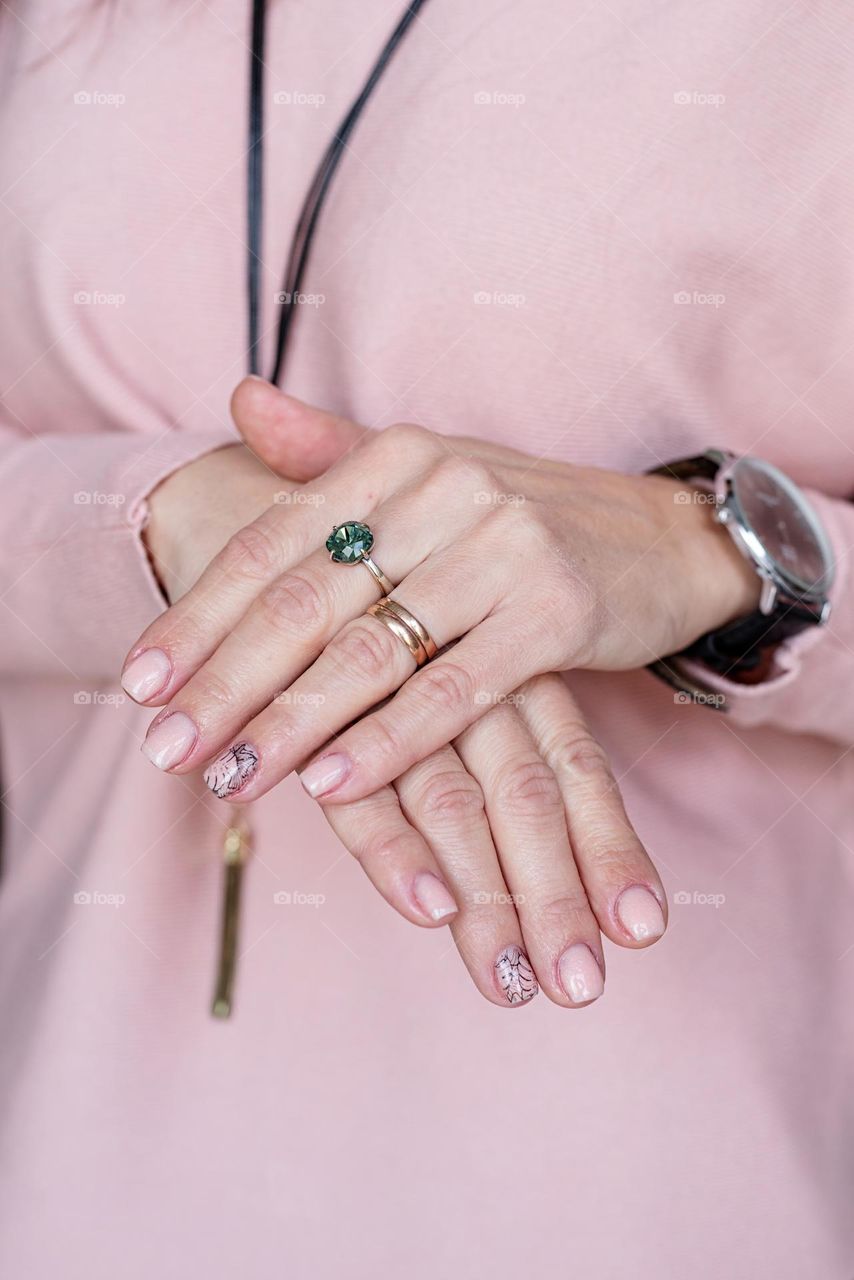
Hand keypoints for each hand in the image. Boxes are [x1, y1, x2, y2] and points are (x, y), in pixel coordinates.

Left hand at [126, 386, 669, 1008]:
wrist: (661, 536)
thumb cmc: (523, 518)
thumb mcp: (427, 475)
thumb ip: (328, 450)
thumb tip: (237, 400)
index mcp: (396, 458)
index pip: (273, 543)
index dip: (200, 615)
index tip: (141, 681)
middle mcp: (443, 490)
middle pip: (306, 601)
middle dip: (226, 684)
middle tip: (165, 749)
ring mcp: (503, 548)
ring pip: (372, 650)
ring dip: (291, 724)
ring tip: (228, 779)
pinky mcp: (556, 610)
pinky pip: (454, 689)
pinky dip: (388, 740)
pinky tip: (330, 783)